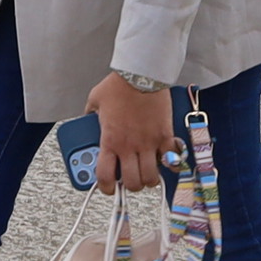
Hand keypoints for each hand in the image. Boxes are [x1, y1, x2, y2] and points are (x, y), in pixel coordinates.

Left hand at [87, 75, 174, 192]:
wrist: (142, 73)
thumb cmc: (119, 85)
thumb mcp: (95, 100)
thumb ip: (90, 114)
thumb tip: (88, 119)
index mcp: (110, 141)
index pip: (105, 176)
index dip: (106, 188)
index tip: (109, 187)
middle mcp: (129, 146)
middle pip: (132, 183)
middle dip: (130, 186)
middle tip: (130, 178)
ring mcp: (149, 143)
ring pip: (151, 178)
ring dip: (149, 179)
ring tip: (147, 173)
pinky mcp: (165, 136)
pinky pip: (172, 160)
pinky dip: (171, 165)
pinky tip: (167, 162)